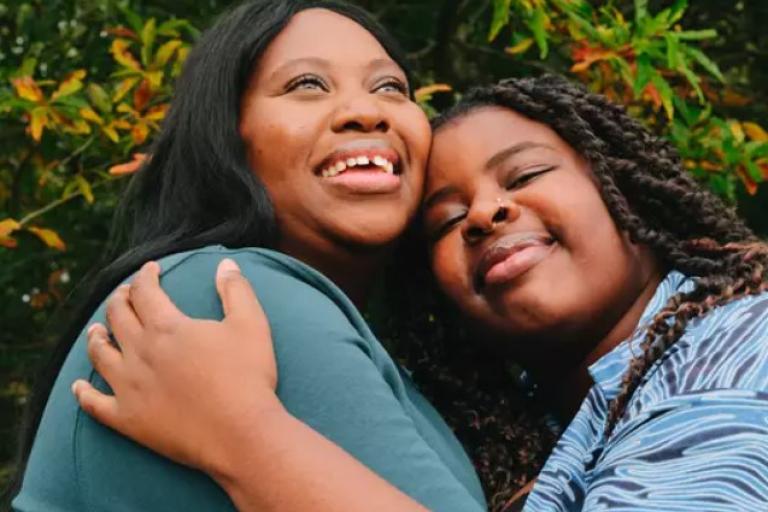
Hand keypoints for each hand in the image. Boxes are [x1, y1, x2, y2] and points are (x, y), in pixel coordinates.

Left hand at [72, 258, 282, 475]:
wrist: (240, 433)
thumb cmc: (248, 376)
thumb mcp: (251, 324)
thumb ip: (236, 290)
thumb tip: (225, 264)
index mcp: (167, 327)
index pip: (145, 291)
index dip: (145, 276)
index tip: (151, 269)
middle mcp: (140, 353)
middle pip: (118, 318)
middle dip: (120, 300)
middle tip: (125, 294)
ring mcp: (129, 387)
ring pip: (100, 355)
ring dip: (96, 338)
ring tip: (96, 330)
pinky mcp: (127, 419)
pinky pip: (95, 404)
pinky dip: (84, 392)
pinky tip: (79, 386)